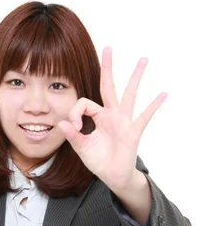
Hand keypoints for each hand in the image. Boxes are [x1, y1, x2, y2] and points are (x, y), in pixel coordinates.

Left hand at [58, 47, 166, 191]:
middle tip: (108, 48)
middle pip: (109, 86)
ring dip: (135, 77)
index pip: (84, 103)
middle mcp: (112, 115)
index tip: (72, 125)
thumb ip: (73, 136)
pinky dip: (153, 106)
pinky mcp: (133, 132)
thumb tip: (61, 123)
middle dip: (107, 67)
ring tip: (143, 60)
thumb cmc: (99, 161)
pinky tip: (163, 94)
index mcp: (98, 117)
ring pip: (129, 95)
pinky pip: (144, 117)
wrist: (113, 177)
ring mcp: (124, 122)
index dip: (75, 112)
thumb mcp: (82, 148)